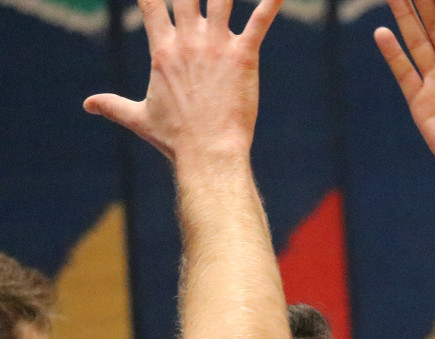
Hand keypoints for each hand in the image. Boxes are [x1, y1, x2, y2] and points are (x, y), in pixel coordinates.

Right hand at [84, 0, 280, 162]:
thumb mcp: (140, 118)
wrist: (208, 152)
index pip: (151, 5)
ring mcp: (216, 46)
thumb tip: (87, 105)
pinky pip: (258, 23)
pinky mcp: (243, 57)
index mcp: (163, 50)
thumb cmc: (177, 139)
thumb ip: (113, 105)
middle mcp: (188, 41)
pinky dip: (269, 4)